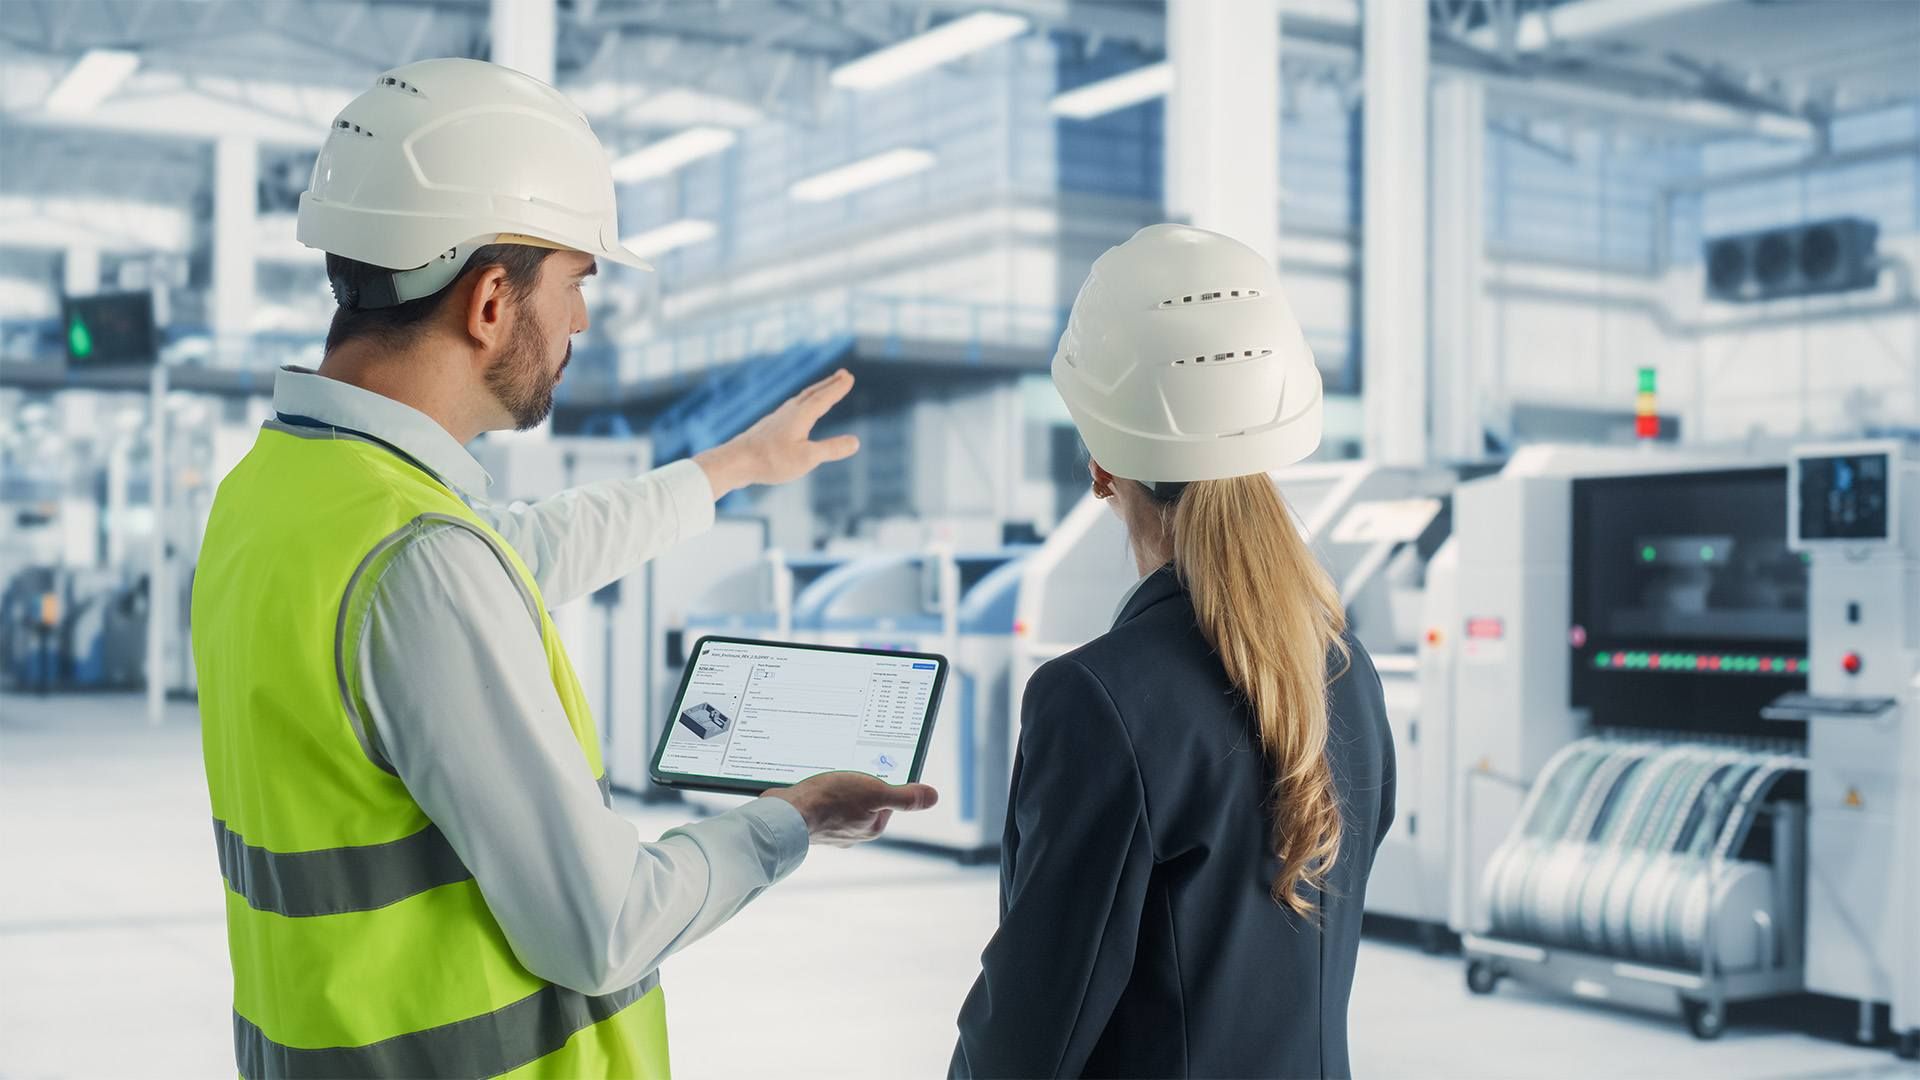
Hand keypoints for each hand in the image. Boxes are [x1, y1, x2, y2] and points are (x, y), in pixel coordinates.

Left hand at [694, 369, 860, 498]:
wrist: (735, 461)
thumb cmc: (770, 460)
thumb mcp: (807, 459)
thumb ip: (831, 449)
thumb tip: (856, 442)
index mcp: (801, 416)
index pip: (824, 398)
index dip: (838, 388)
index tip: (849, 377)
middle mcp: (789, 412)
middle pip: (813, 393)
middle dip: (829, 384)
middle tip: (843, 373)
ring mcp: (777, 418)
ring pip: (801, 399)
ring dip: (816, 391)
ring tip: (824, 389)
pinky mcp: (768, 427)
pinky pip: (791, 408)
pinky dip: (802, 403)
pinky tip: (797, 412)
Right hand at [763, 771, 938, 846]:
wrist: (785, 815)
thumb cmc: (830, 802)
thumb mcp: (874, 792)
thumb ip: (904, 797)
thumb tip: (933, 797)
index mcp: (871, 826)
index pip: (887, 798)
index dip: (881, 779)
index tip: (870, 767)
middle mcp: (852, 832)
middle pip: (863, 798)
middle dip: (857, 782)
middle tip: (848, 767)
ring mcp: (829, 828)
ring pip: (840, 800)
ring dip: (836, 786)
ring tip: (828, 774)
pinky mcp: (809, 821)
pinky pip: (818, 803)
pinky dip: (817, 792)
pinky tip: (810, 783)